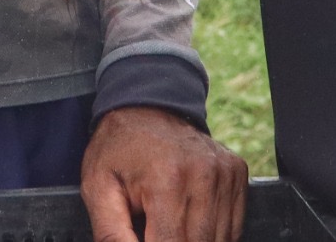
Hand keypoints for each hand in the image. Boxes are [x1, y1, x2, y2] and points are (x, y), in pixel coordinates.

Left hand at [81, 106, 247, 241]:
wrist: (145, 107)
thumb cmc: (118, 150)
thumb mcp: (98, 189)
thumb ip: (112, 234)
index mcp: (167, 179)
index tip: (146, 236)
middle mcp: (204, 175)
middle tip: (153, 228)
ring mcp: (225, 173)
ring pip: (218, 241)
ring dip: (193, 240)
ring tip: (167, 222)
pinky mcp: (237, 173)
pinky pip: (232, 227)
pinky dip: (210, 234)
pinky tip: (188, 217)